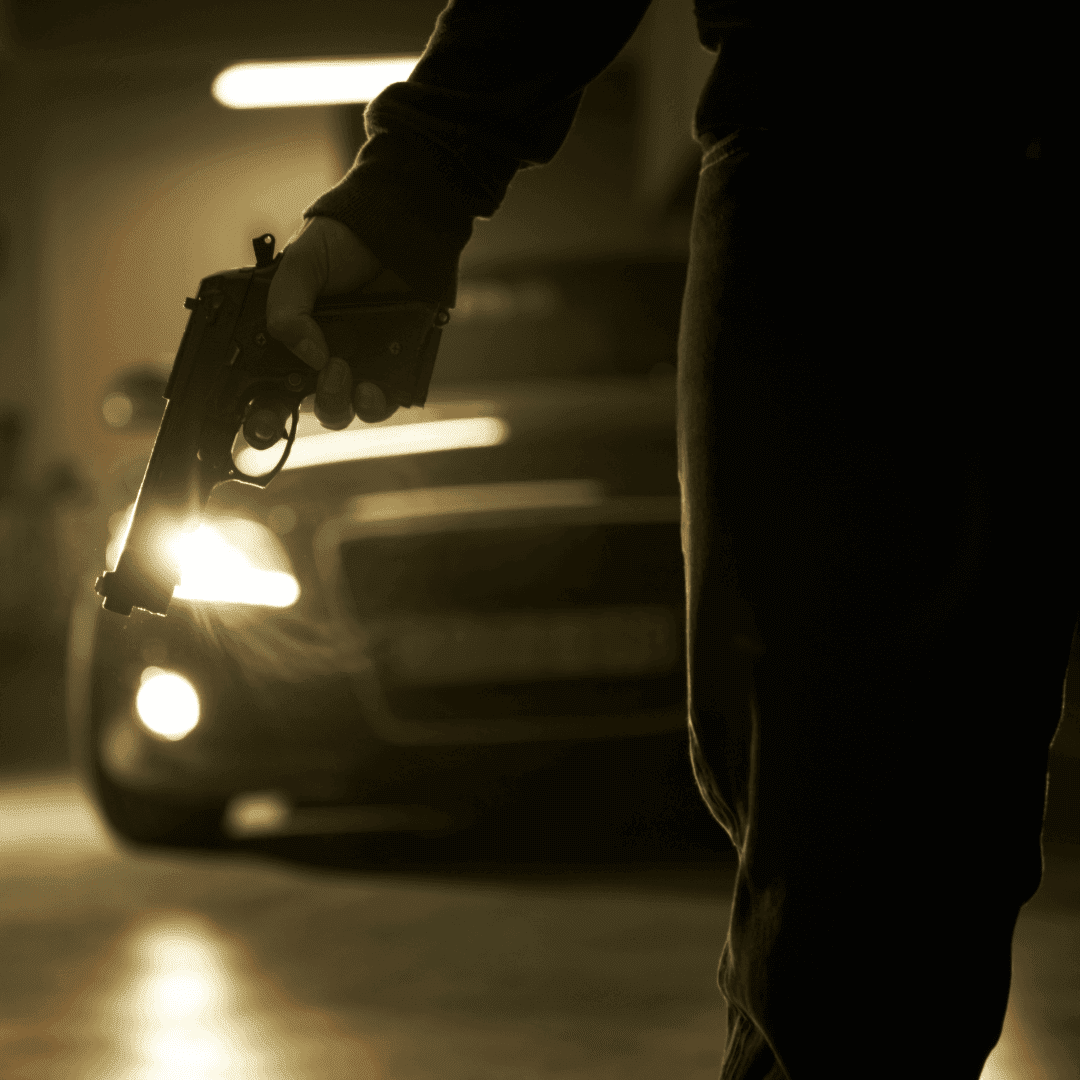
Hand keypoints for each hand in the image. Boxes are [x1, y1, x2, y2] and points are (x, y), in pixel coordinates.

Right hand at [266, 216, 398, 428]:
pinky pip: (383, 402)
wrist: (393, 229)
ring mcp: (357, 364)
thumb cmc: (340, 242)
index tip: (264, 423)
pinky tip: (373, 387)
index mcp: (288, 339)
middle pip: (310, 407)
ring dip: (341, 404)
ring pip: (344, 410)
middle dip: (315, 402)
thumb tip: (311, 357)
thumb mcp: (299, 265)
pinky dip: (377, 403)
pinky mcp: (391, 366)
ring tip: (346, 371)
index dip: (262, 413)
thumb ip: (287, 308)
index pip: (267, 388)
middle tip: (327, 372)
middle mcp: (320, 359)